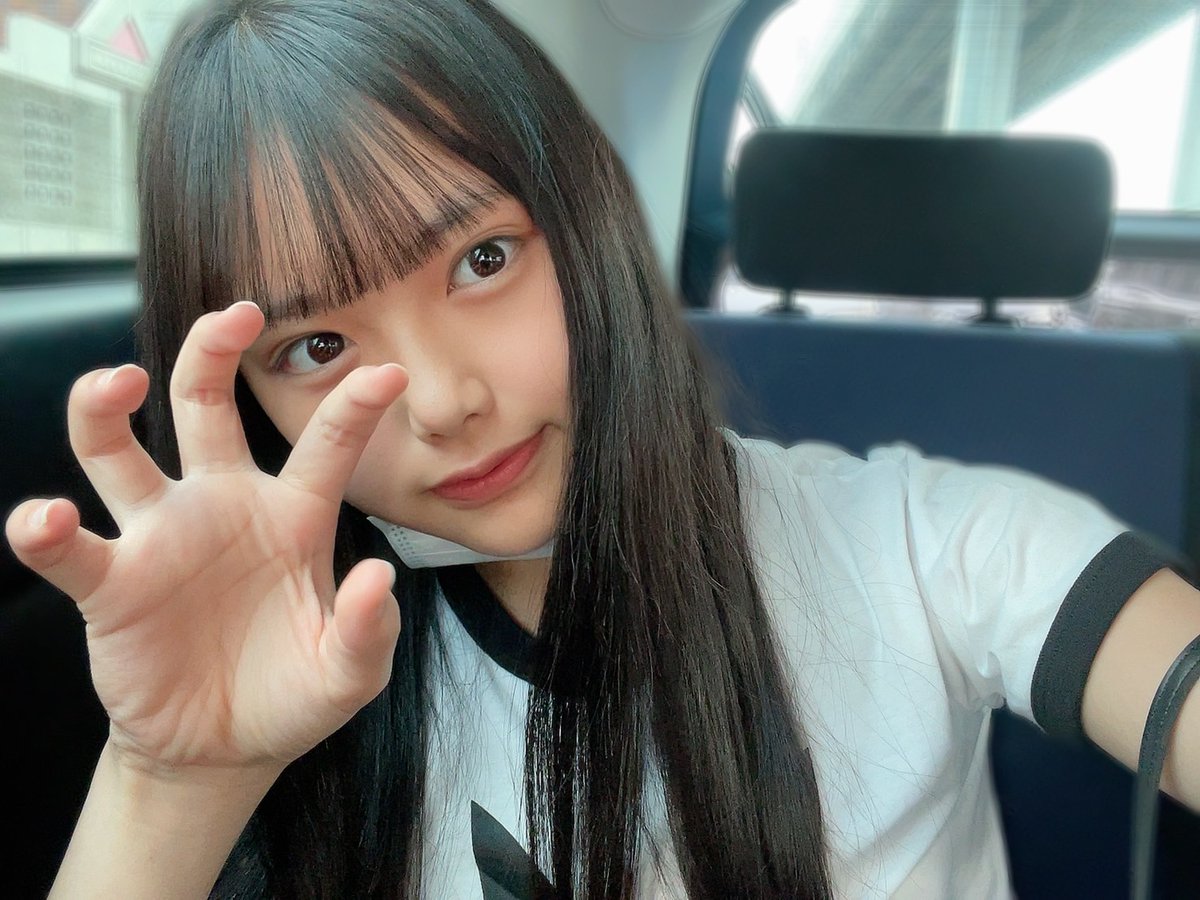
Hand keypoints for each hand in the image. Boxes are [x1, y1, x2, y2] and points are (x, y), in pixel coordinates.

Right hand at [5, 301, 406, 776]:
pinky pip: (67, 548)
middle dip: (211, 352)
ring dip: (102, 409)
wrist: (225, 749)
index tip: (387, 372)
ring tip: (110, 381)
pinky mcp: (111, 586)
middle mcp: (223, 507)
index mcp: (293, 516)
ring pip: (118, 452)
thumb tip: (376, 575)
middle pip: (204, 406)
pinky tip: (46, 520)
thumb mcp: (349, 671)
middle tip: (232, 313)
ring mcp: (161, 539)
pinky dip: (44, 530)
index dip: (353, 406)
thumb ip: (369, 629)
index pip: (325, 447)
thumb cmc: (295, 693)